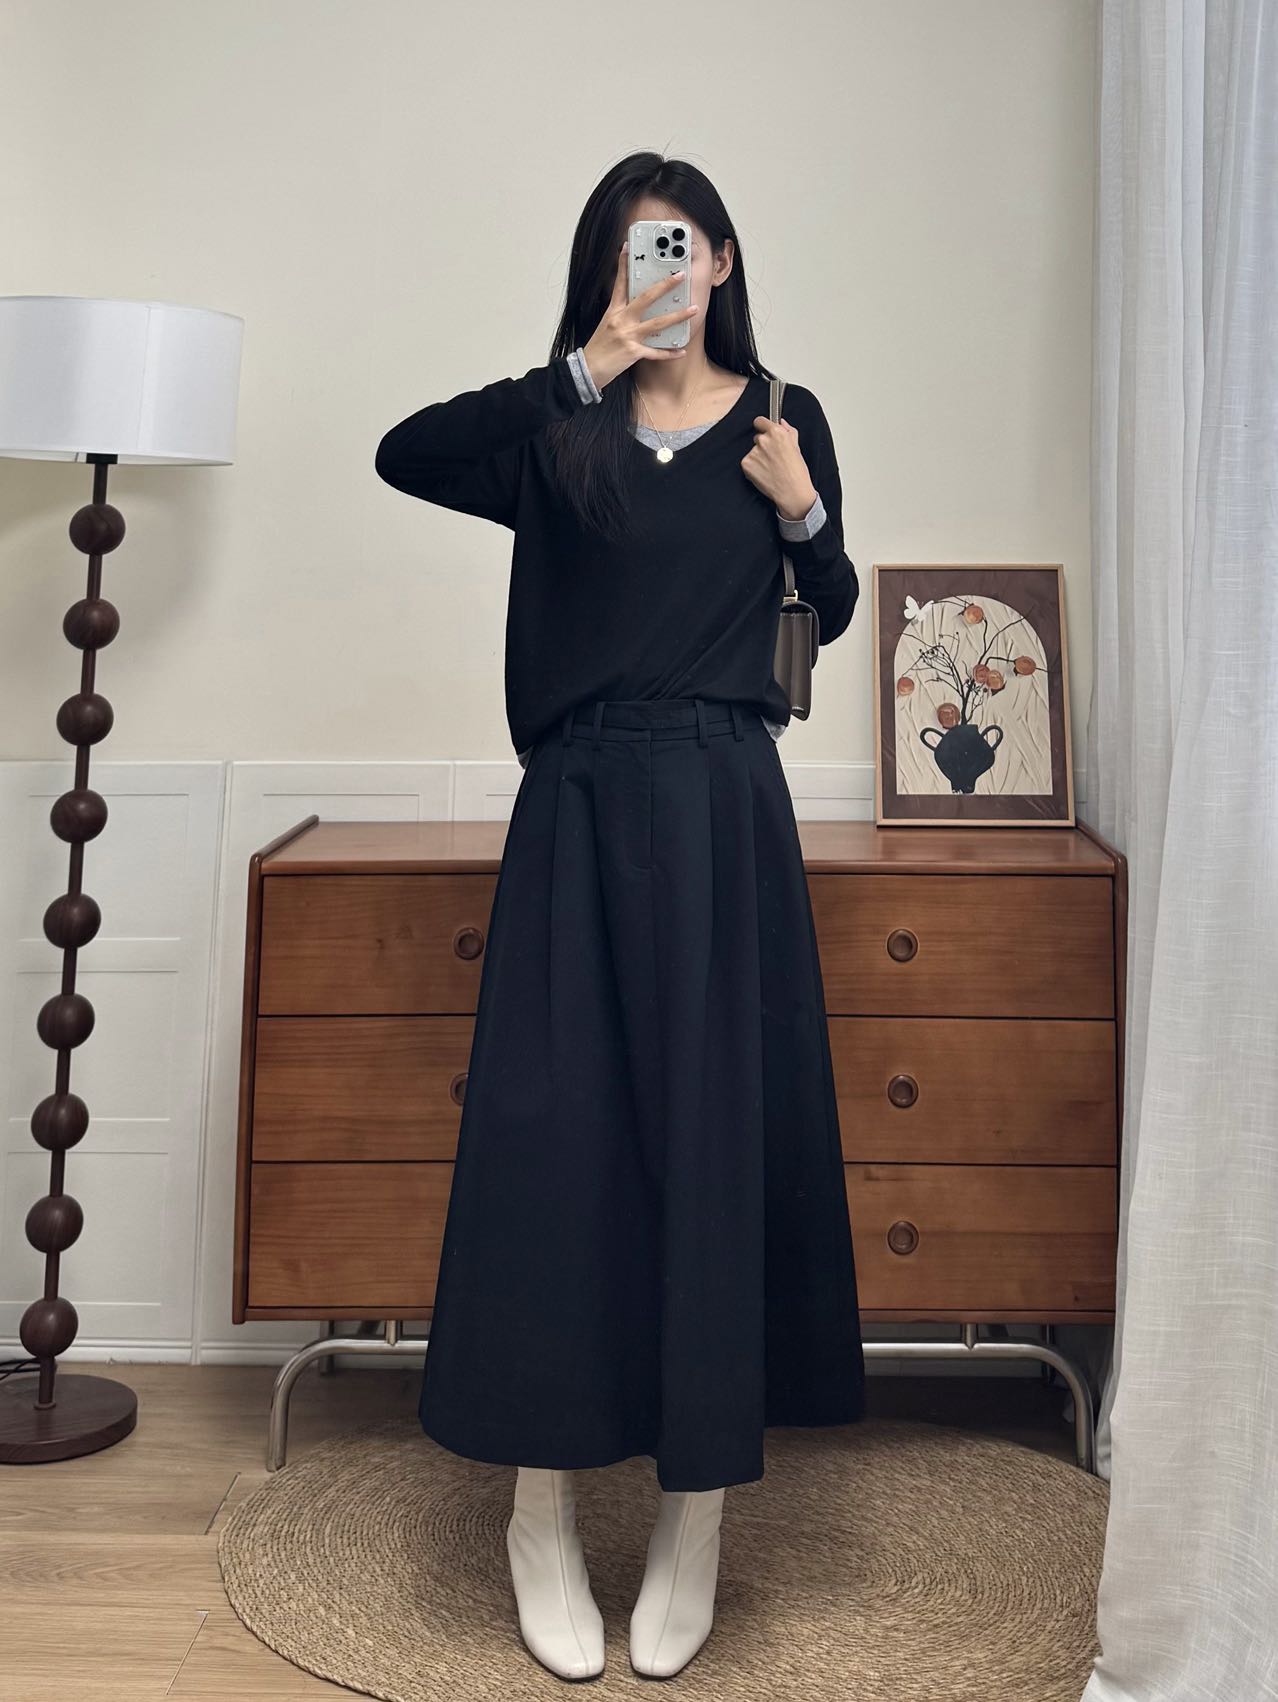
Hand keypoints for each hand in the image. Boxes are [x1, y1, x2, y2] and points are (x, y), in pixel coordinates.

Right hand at [581, 242, 699, 389]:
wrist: (587, 369)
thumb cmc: (598, 347)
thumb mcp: (606, 324)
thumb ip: (621, 313)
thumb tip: (636, 305)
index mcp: (613, 311)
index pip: (620, 283)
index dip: (623, 264)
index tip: (628, 246)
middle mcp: (621, 320)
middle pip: (646, 298)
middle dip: (665, 286)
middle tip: (680, 276)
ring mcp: (628, 336)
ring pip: (657, 323)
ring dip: (678, 316)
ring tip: (694, 309)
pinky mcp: (633, 353)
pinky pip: (655, 353)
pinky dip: (669, 353)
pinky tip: (681, 350)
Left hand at [740, 414, 817, 519]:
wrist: (792, 492)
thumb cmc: (797, 471)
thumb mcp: (796, 447)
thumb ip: (788, 431)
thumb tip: (781, 422)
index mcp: (777, 432)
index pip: (760, 421)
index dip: (762, 427)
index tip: (764, 432)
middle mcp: (763, 440)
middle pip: (757, 437)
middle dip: (763, 445)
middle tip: (773, 458)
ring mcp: (753, 452)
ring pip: (752, 451)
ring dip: (758, 457)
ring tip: (770, 468)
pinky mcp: (746, 464)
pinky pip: (747, 462)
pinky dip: (753, 468)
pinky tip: (764, 473)